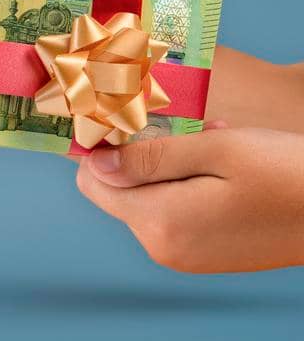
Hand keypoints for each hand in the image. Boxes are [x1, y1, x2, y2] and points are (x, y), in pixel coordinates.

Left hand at [76, 123, 303, 272]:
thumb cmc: (286, 175)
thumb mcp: (217, 150)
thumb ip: (150, 157)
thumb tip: (96, 163)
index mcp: (159, 222)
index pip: (93, 182)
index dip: (105, 149)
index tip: (130, 121)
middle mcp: (164, 247)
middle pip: (122, 191)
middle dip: (146, 155)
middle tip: (190, 128)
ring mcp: (186, 256)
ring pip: (152, 198)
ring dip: (174, 166)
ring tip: (217, 140)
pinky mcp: (207, 255)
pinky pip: (179, 214)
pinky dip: (191, 186)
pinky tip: (226, 166)